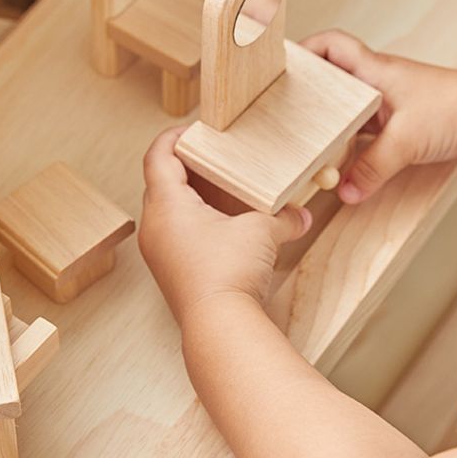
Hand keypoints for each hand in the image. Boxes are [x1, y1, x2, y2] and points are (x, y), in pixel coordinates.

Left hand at [139, 129, 311, 324]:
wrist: (220, 327)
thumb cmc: (229, 274)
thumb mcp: (262, 232)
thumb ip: (283, 217)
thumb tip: (301, 216)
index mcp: (166, 205)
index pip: (158, 155)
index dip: (175, 137)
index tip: (196, 130)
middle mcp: (155, 226)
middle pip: (163, 181)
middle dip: (190, 166)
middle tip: (216, 156)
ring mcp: (160, 252)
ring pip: (171, 210)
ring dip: (196, 197)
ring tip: (226, 189)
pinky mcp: (172, 272)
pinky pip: (179, 234)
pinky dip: (200, 222)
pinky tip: (228, 225)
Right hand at [303, 30, 456, 203]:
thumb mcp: (406, 140)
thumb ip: (372, 168)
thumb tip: (345, 192)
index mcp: (375, 70)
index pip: (331, 45)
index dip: (305, 51)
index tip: (281, 69)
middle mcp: (380, 84)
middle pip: (334, 83)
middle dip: (311, 97)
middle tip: (286, 116)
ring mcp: (393, 105)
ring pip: (351, 113)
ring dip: (333, 127)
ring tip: (308, 146)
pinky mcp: (406, 125)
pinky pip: (370, 135)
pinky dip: (355, 147)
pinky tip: (344, 166)